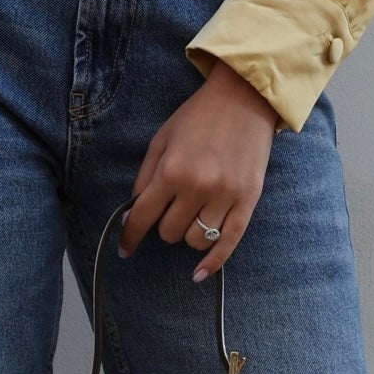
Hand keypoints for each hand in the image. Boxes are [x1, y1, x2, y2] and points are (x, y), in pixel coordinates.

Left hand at [118, 59, 279, 280]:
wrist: (245, 99)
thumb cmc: (198, 118)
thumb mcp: (162, 140)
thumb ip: (145, 178)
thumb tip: (131, 215)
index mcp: (172, 170)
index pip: (142, 217)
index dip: (129, 236)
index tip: (124, 249)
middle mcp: (199, 187)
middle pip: (169, 232)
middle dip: (163, 224)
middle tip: (170, 208)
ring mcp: (226, 196)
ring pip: (196, 240)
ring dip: (187, 235)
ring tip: (190, 216)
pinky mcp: (249, 201)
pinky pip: (229, 243)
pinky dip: (212, 262)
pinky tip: (198, 274)